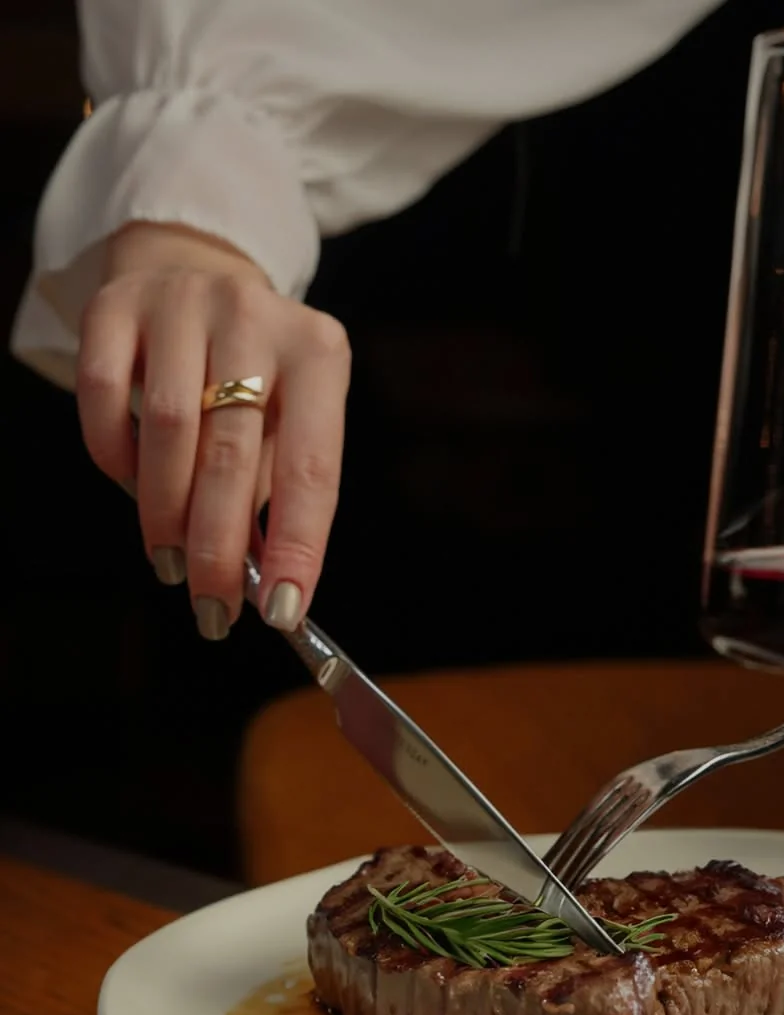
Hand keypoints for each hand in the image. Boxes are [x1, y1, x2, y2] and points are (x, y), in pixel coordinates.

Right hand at [76, 222, 350, 638]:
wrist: (193, 275)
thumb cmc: (253, 376)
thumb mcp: (288, 423)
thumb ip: (278, 495)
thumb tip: (267, 588)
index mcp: (318, 353)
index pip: (313, 467)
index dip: (298, 544)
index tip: (283, 609)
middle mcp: (254, 316)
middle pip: (233, 453)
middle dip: (220, 547)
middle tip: (213, 609)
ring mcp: (182, 302)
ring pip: (168, 428)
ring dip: (166, 513)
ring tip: (171, 564)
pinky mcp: (116, 305)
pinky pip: (104, 397)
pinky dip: (116, 458)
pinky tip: (134, 491)